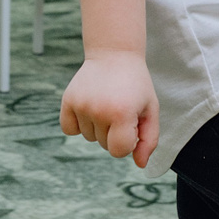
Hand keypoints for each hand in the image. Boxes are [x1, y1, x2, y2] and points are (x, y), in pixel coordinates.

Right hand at [60, 50, 159, 167]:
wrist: (114, 53)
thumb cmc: (136, 84)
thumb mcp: (150, 110)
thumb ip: (149, 140)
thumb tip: (140, 164)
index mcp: (122, 114)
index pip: (118, 151)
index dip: (128, 141)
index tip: (132, 123)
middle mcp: (99, 111)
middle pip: (104, 145)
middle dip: (114, 132)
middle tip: (119, 107)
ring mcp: (81, 105)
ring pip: (88, 137)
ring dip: (98, 127)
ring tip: (106, 103)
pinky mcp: (68, 100)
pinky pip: (69, 129)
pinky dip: (78, 124)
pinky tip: (89, 108)